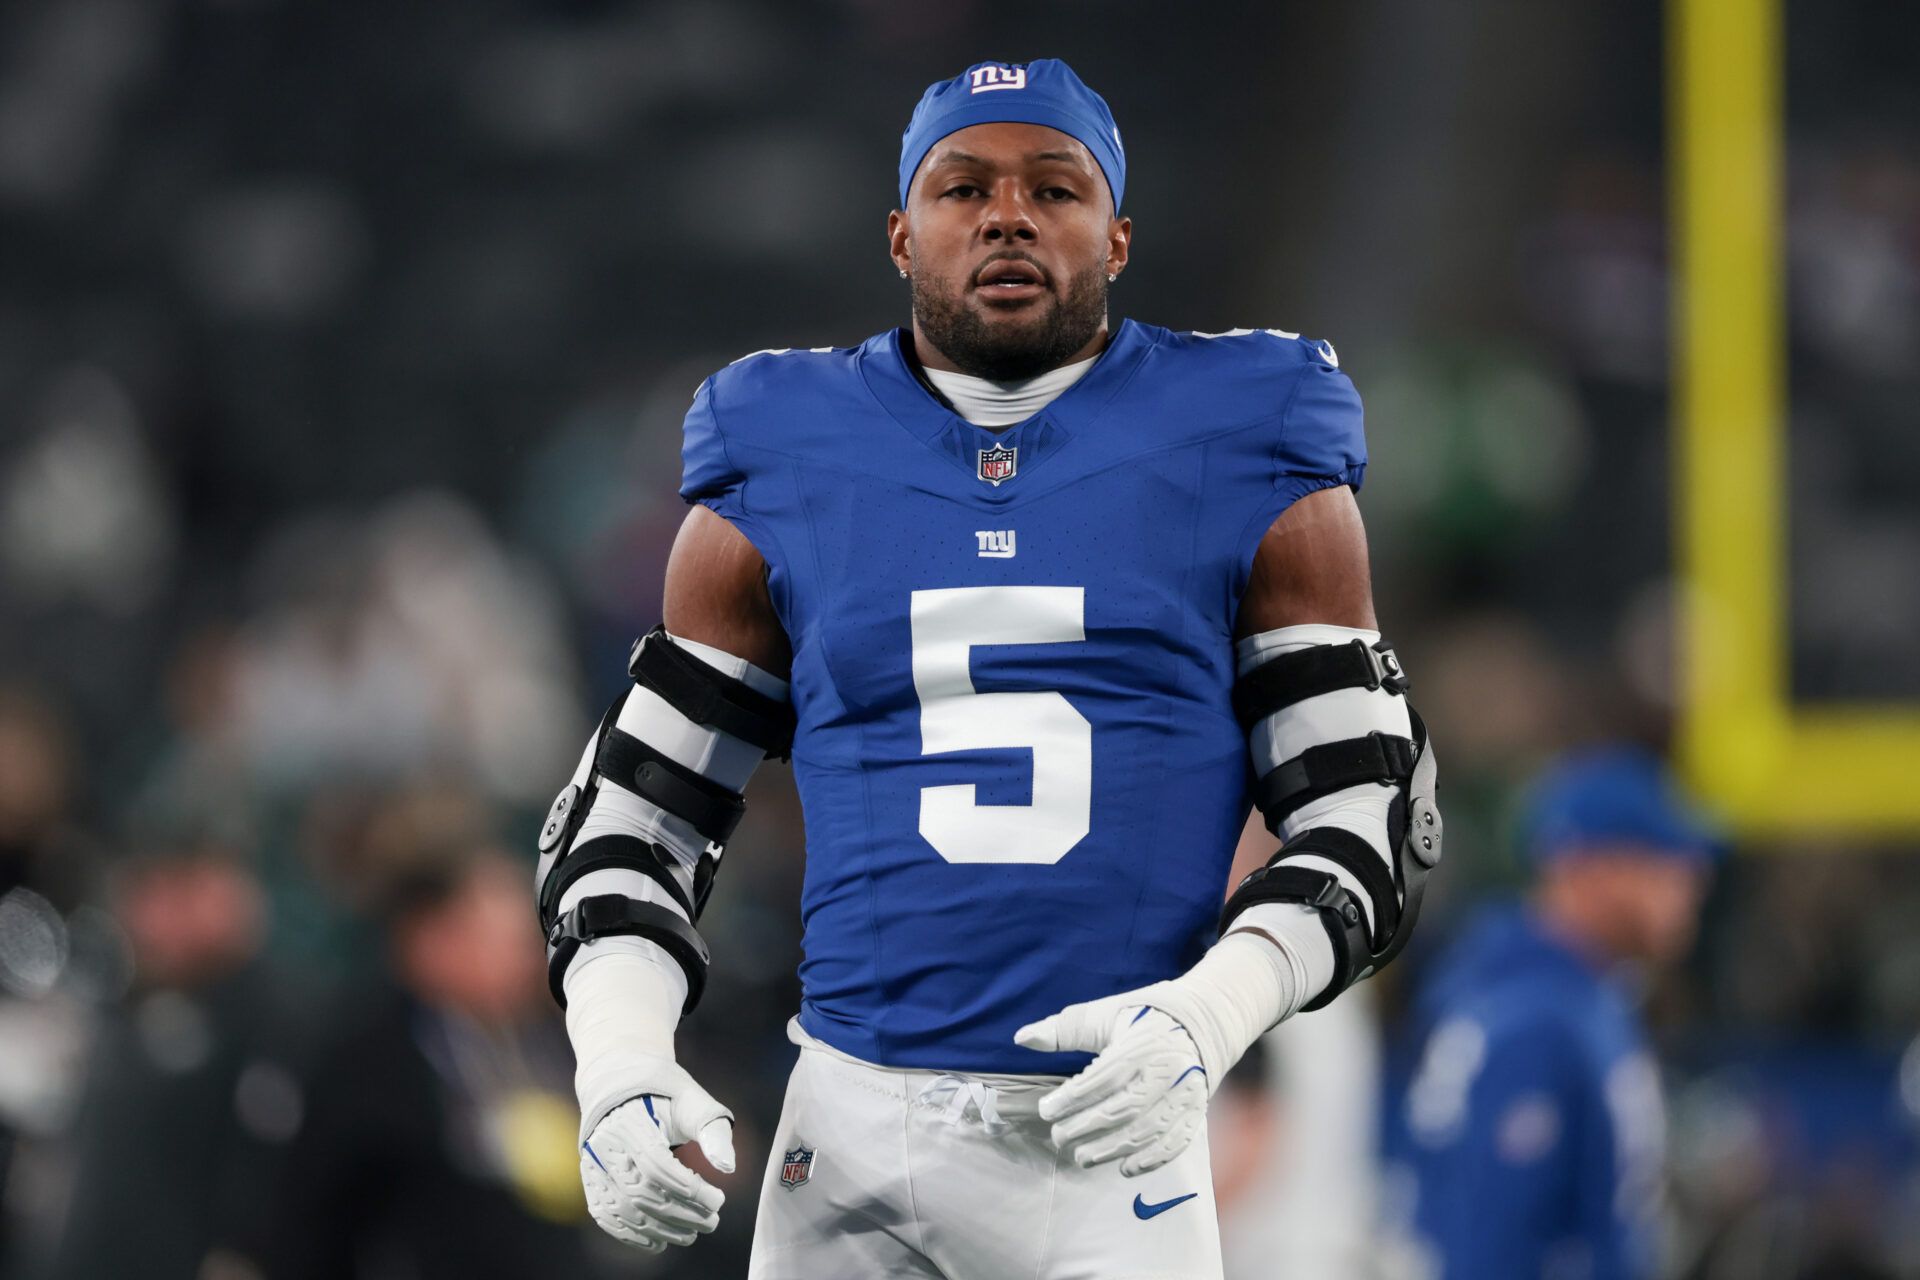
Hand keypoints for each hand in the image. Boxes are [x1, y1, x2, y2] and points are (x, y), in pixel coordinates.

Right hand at [579, 1062, 735, 1252]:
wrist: (621, 1086)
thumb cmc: (664, 1094)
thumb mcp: (692, 1100)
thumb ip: (712, 1129)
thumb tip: (728, 1167)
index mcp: (629, 1122)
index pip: (656, 1165)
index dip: (689, 1188)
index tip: (719, 1198)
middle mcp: (605, 1146)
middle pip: (641, 1193)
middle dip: (681, 1214)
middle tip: (712, 1221)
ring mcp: (593, 1166)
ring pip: (624, 1210)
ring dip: (661, 1230)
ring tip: (693, 1233)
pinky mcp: (591, 1181)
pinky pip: (607, 1216)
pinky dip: (632, 1235)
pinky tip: (659, 1242)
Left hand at [1014, 992, 1209, 1176]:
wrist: (1205, 1019)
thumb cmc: (1145, 1014)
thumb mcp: (1105, 1014)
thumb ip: (1064, 1029)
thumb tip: (1021, 1038)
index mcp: (1142, 1044)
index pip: (1103, 1077)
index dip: (1072, 1098)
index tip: (1046, 1110)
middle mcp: (1167, 1071)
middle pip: (1124, 1109)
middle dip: (1087, 1127)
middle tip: (1058, 1138)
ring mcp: (1186, 1094)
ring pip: (1148, 1131)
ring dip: (1112, 1150)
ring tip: (1082, 1158)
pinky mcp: (1196, 1110)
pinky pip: (1175, 1142)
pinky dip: (1150, 1160)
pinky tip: (1124, 1169)